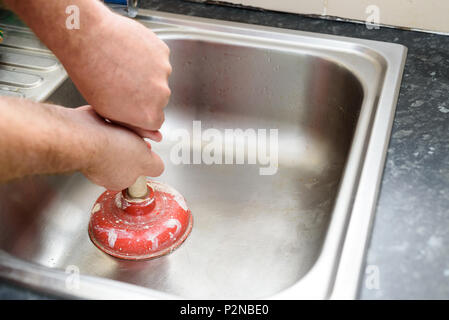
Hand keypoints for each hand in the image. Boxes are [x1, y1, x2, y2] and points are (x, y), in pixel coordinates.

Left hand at [64, 11, 171, 140]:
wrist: (86, 39)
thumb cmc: (90, 74)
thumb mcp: (107, 110)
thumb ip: (133, 125)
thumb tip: (153, 135)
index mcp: (148, 115)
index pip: (156, 120)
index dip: (142, 110)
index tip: (131, 102)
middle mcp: (161, 95)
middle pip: (159, 98)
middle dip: (145, 91)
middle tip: (123, 81)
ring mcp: (163, 71)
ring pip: (159, 76)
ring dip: (147, 72)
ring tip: (123, 64)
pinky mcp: (163, 51)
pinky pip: (159, 57)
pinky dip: (148, 55)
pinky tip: (129, 52)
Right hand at [71, 106, 163, 190]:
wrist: (83, 134)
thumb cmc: (112, 150)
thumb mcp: (146, 162)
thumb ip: (155, 166)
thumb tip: (158, 166)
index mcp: (118, 179)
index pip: (135, 171)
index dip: (143, 157)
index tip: (146, 149)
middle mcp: (103, 167)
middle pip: (127, 151)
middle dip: (134, 139)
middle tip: (137, 133)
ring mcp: (92, 149)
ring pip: (116, 135)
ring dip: (124, 127)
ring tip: (126, 123)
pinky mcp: (85, 132)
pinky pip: (102, 122)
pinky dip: (109, 118)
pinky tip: (114, 115)